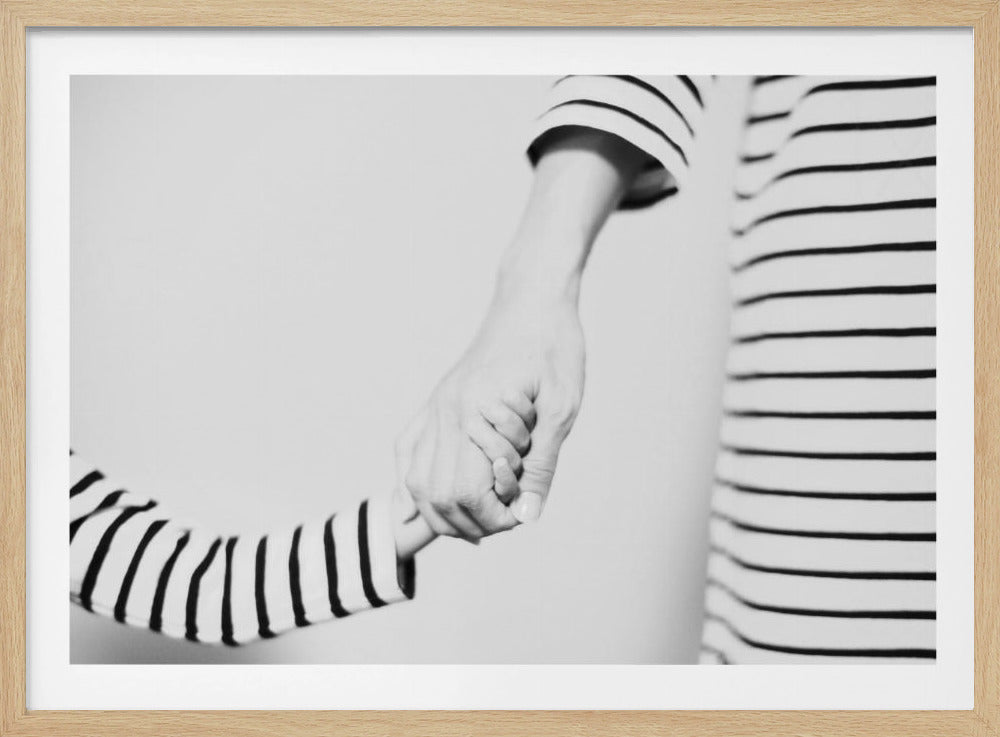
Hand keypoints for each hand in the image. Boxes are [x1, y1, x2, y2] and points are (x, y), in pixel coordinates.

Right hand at [396, 277, 583, 540]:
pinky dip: (414, 483)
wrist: (531, 300)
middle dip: (470, 521)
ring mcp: (435, 405)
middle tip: (504, 519)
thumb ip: (542, 464)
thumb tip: (527, 515)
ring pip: (415, 480)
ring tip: (477, 516)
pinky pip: (408, 450)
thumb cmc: (553, 347)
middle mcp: (445, 411)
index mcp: (475, 411)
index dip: (495, 516)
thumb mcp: (562, 408)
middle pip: (436, 495)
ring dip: (441, 511)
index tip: (521, 514)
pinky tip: (429, 500)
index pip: (468, 492)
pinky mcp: (435, 400)